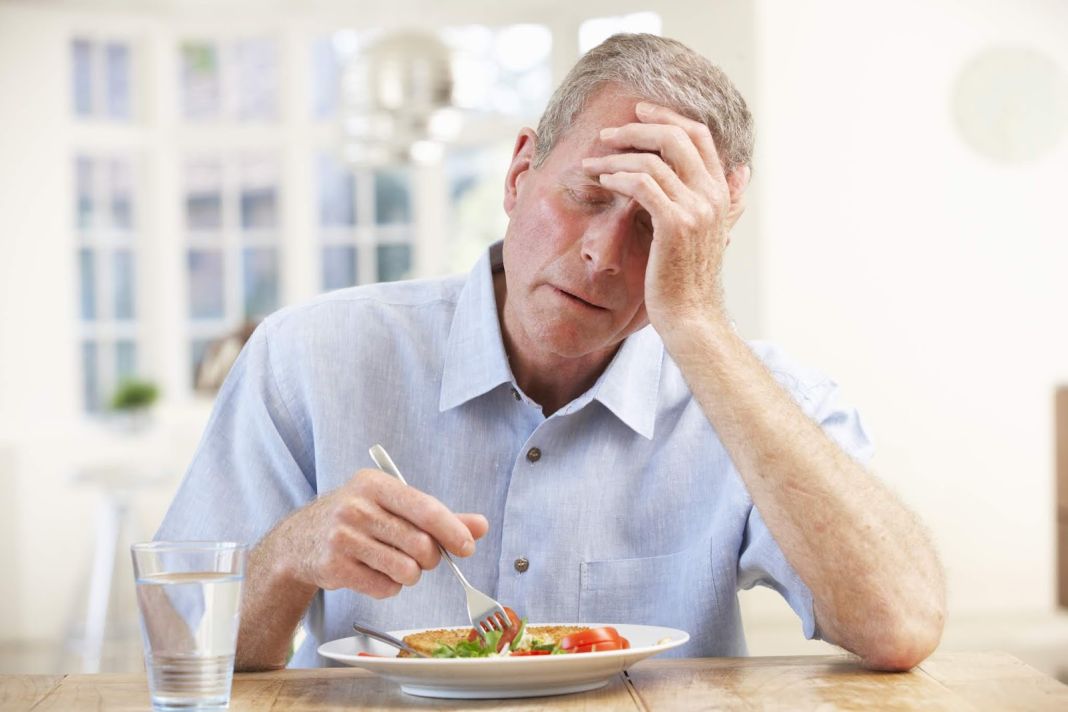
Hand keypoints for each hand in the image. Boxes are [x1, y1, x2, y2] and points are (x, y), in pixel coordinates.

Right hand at [268, 468, 488, 598]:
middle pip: (420, 544)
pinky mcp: (334, 567)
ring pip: (405, 569)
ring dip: (410, 574)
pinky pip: (384, 588)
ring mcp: (343, 537)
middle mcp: (356, 506)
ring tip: (395, 564)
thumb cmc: (357, 519)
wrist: (299, 540)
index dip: (452, 530)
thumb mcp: (393, 507)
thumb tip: (480, 526)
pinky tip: (374, 573)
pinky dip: (389, 587)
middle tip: (423, 558)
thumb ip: (438, 516)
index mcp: (375, 484)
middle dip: (430, 558)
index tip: (467, 547)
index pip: (425, 508)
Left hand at [581, 102, 749, 336]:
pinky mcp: (675, 225)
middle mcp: (713, 195)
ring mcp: (696, 209)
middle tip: (607, 132)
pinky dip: (618, 177)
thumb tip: (743, 170)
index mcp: (721, 192)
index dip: (668, 116)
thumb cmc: (692, 280)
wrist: (692, 318)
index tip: (638, 112)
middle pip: (677, 136)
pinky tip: (602, 181)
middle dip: (638, 127)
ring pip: (654, 159)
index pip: (699, 135)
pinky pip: (642, 185)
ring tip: (592, 162)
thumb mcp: (714, 234)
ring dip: (617, 155)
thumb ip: (727, 201)